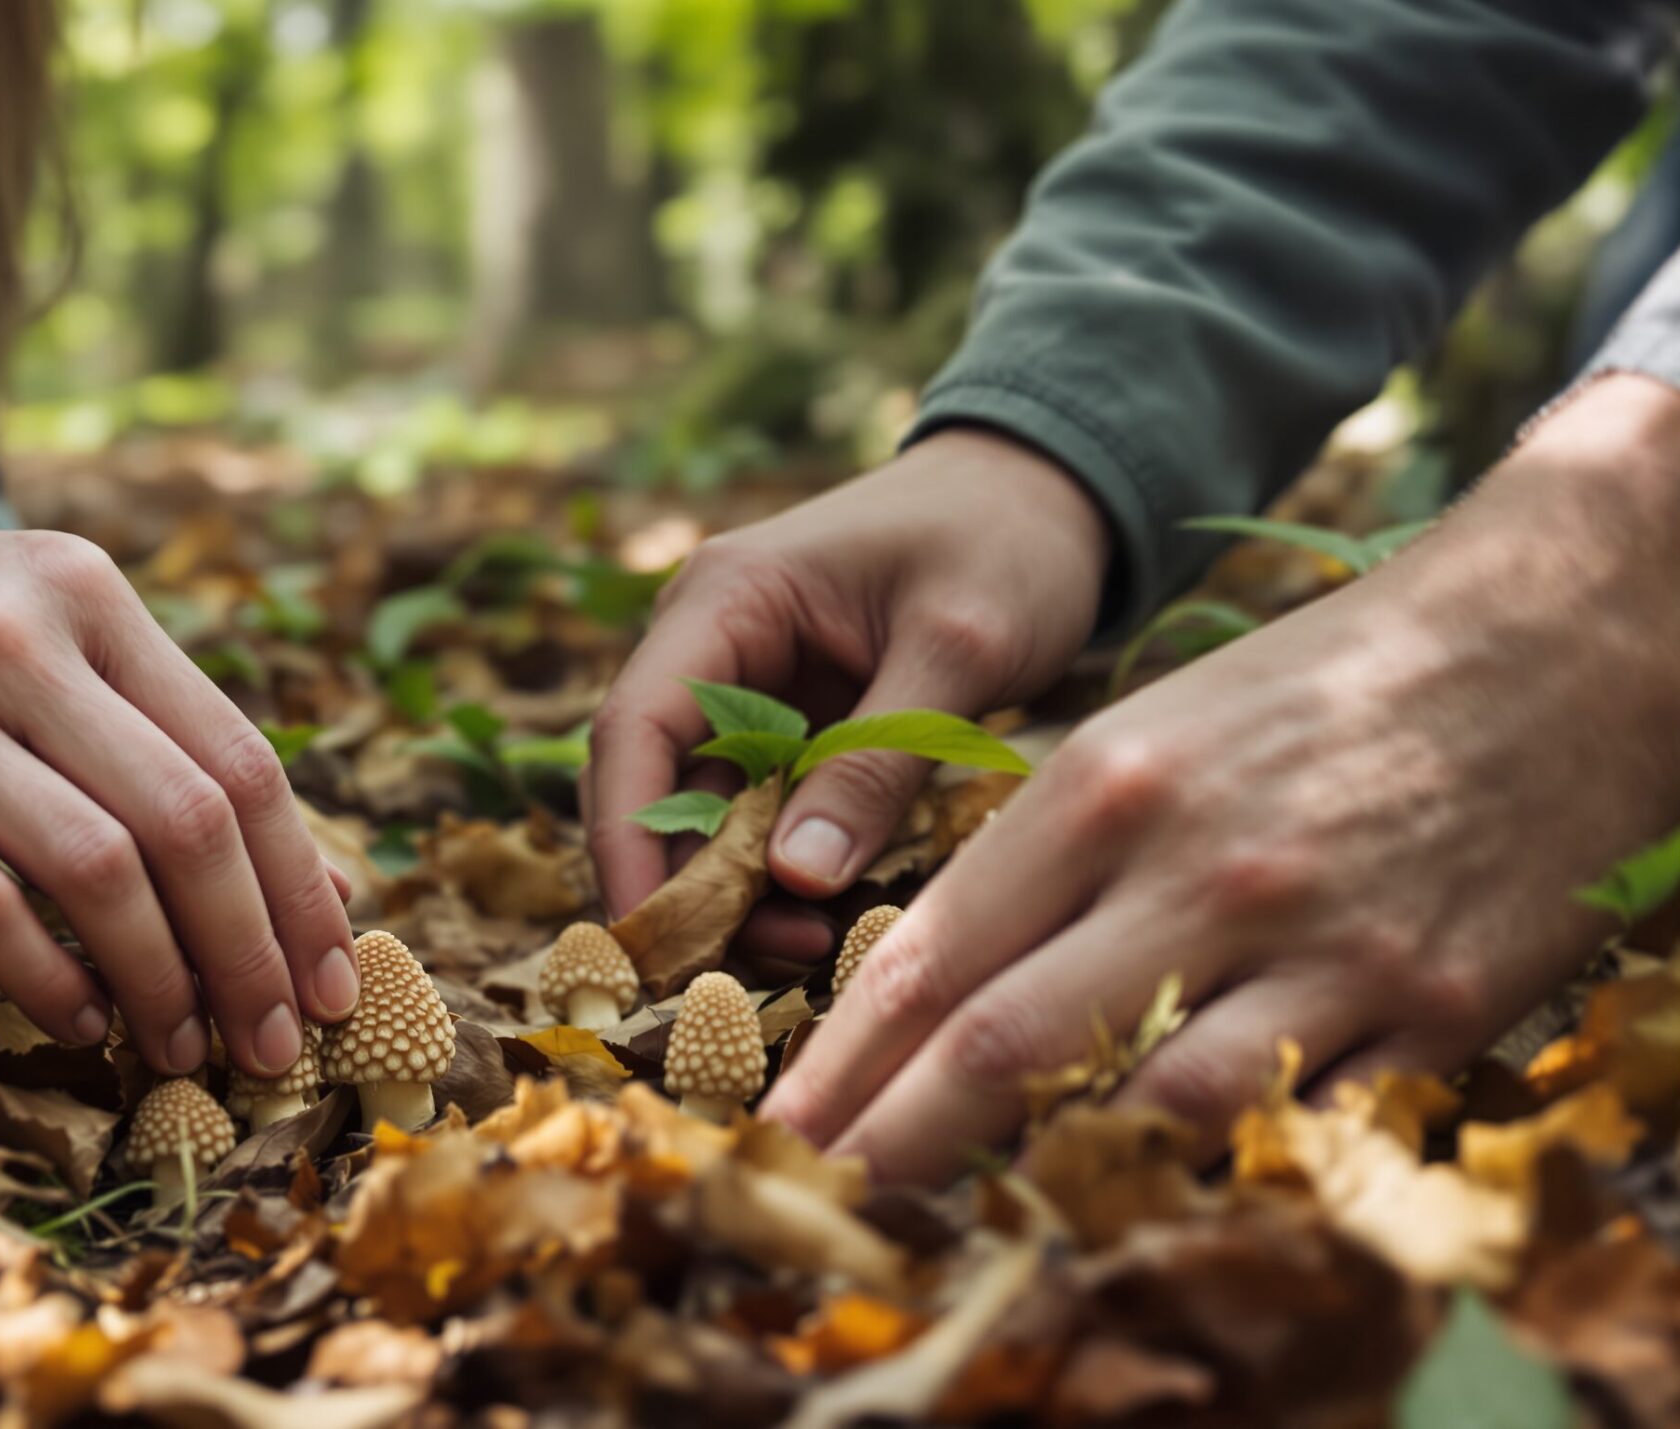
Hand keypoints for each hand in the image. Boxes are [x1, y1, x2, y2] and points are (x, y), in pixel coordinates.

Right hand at [0, 491, 358, 1077]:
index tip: (338, 976)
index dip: (303, 882)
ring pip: (99, 868)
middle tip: (277, 1042)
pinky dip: (47, 982)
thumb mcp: (13, 628)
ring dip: (163, 981)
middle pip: (190, 819)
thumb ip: (139, 726)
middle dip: (254, 952)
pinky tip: (75, 1023)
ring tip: (180, 1048)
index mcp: (79, 592)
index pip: (240, 755)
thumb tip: (302, 870)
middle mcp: (14, 635)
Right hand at [586, 430, 1110, 970]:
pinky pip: (760, 813)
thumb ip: (875, 761)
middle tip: (743, 970)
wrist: (1051, 492)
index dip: (627, 839)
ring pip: (701, 812)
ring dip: (736, 890)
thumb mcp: (957, 649)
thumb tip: (793, 882)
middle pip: (650, 784)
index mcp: (724, 599)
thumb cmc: (1005, 541)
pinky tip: (832, 917)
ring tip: (810, 949)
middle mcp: (709, 645)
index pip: (632, 729)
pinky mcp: (790, 726)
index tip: (653, 934)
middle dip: (684, 883)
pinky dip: (783, 872)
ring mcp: (745, 688)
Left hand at [760, 375, 1679, 1180]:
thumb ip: (1040, 852)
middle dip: (893, 1140)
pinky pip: (1294, 1125)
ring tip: (978, 1208)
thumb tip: (922, 975)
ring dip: (1052, 1169)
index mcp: (1105, 789)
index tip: (778, 1125)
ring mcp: (1317, 947)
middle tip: (818, 1198)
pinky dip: (1217, 1166)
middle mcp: (1197, 872)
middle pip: (1004, 1045)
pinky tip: (1157, 1186)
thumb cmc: (1311, 694)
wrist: (1544, 649)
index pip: (934, 955)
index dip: (844, 1061)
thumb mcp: (1147, 733)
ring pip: (1147, 1105)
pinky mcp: (1427, 1008)